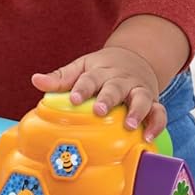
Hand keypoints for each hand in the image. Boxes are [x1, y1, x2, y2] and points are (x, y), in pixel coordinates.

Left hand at [31, 47, 168, 139]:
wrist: (135, 58)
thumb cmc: (102, 69)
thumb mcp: (81, 68)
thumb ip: (60, 78)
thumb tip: (36, 80)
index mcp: (101, 71)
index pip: (89, 78)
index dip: (82, 88)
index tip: (73, 98)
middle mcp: (121, 80)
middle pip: (115, 87)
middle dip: (108, 99)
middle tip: (99, 110)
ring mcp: (138, 90)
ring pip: (141, 98)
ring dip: (137, 111)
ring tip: (130, 125)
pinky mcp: (153, 102)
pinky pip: (159, 112)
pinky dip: (156, 124)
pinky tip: (148, 136)